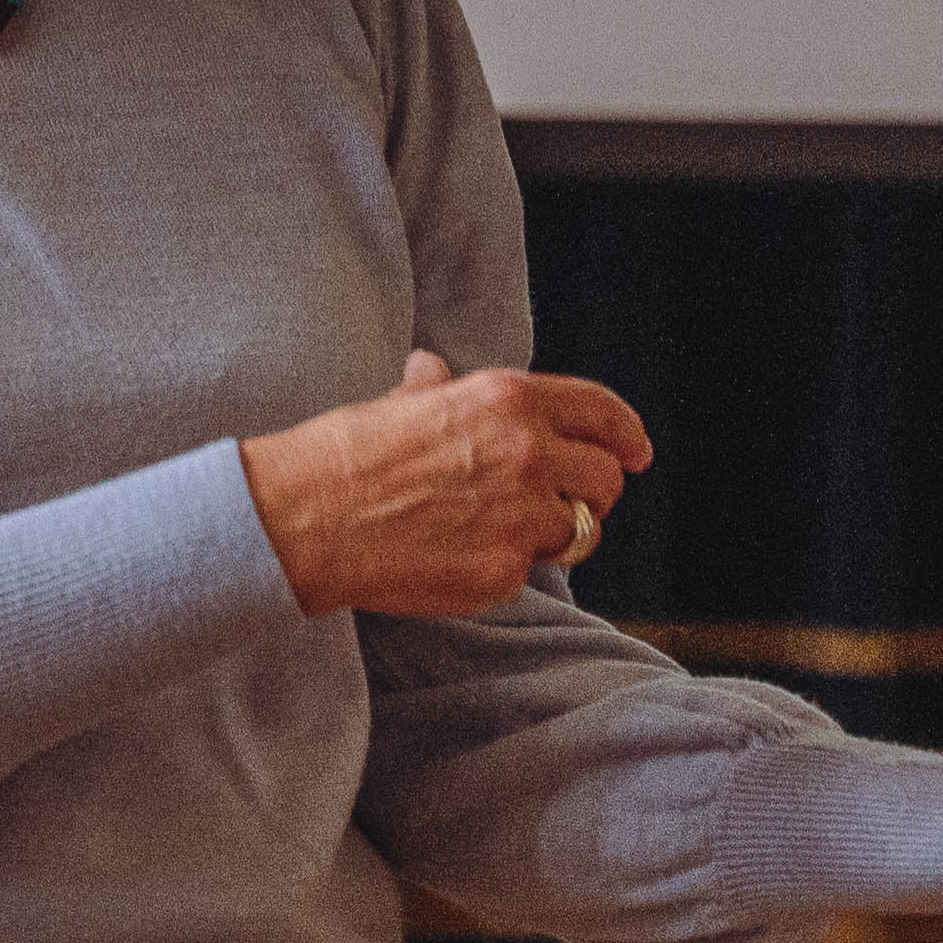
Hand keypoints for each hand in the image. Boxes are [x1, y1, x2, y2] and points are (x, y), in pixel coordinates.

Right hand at [245, 350, 648, 618]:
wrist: (305, 519)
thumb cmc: (343, 455)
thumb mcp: (400, 400)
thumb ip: (440, 389)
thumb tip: (434, 368)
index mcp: (508, 400)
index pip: (600, 413)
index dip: (626, 434)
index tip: (637, 453)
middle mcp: (527, 453)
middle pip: (605, 480)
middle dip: (592, 493)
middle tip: (563, 503)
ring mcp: (519, 518)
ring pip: (579, 531)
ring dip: (556, 534)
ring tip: (507, 532)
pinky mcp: (502, 574)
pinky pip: (530, 572)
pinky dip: (508, 568)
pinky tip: (462, 557)